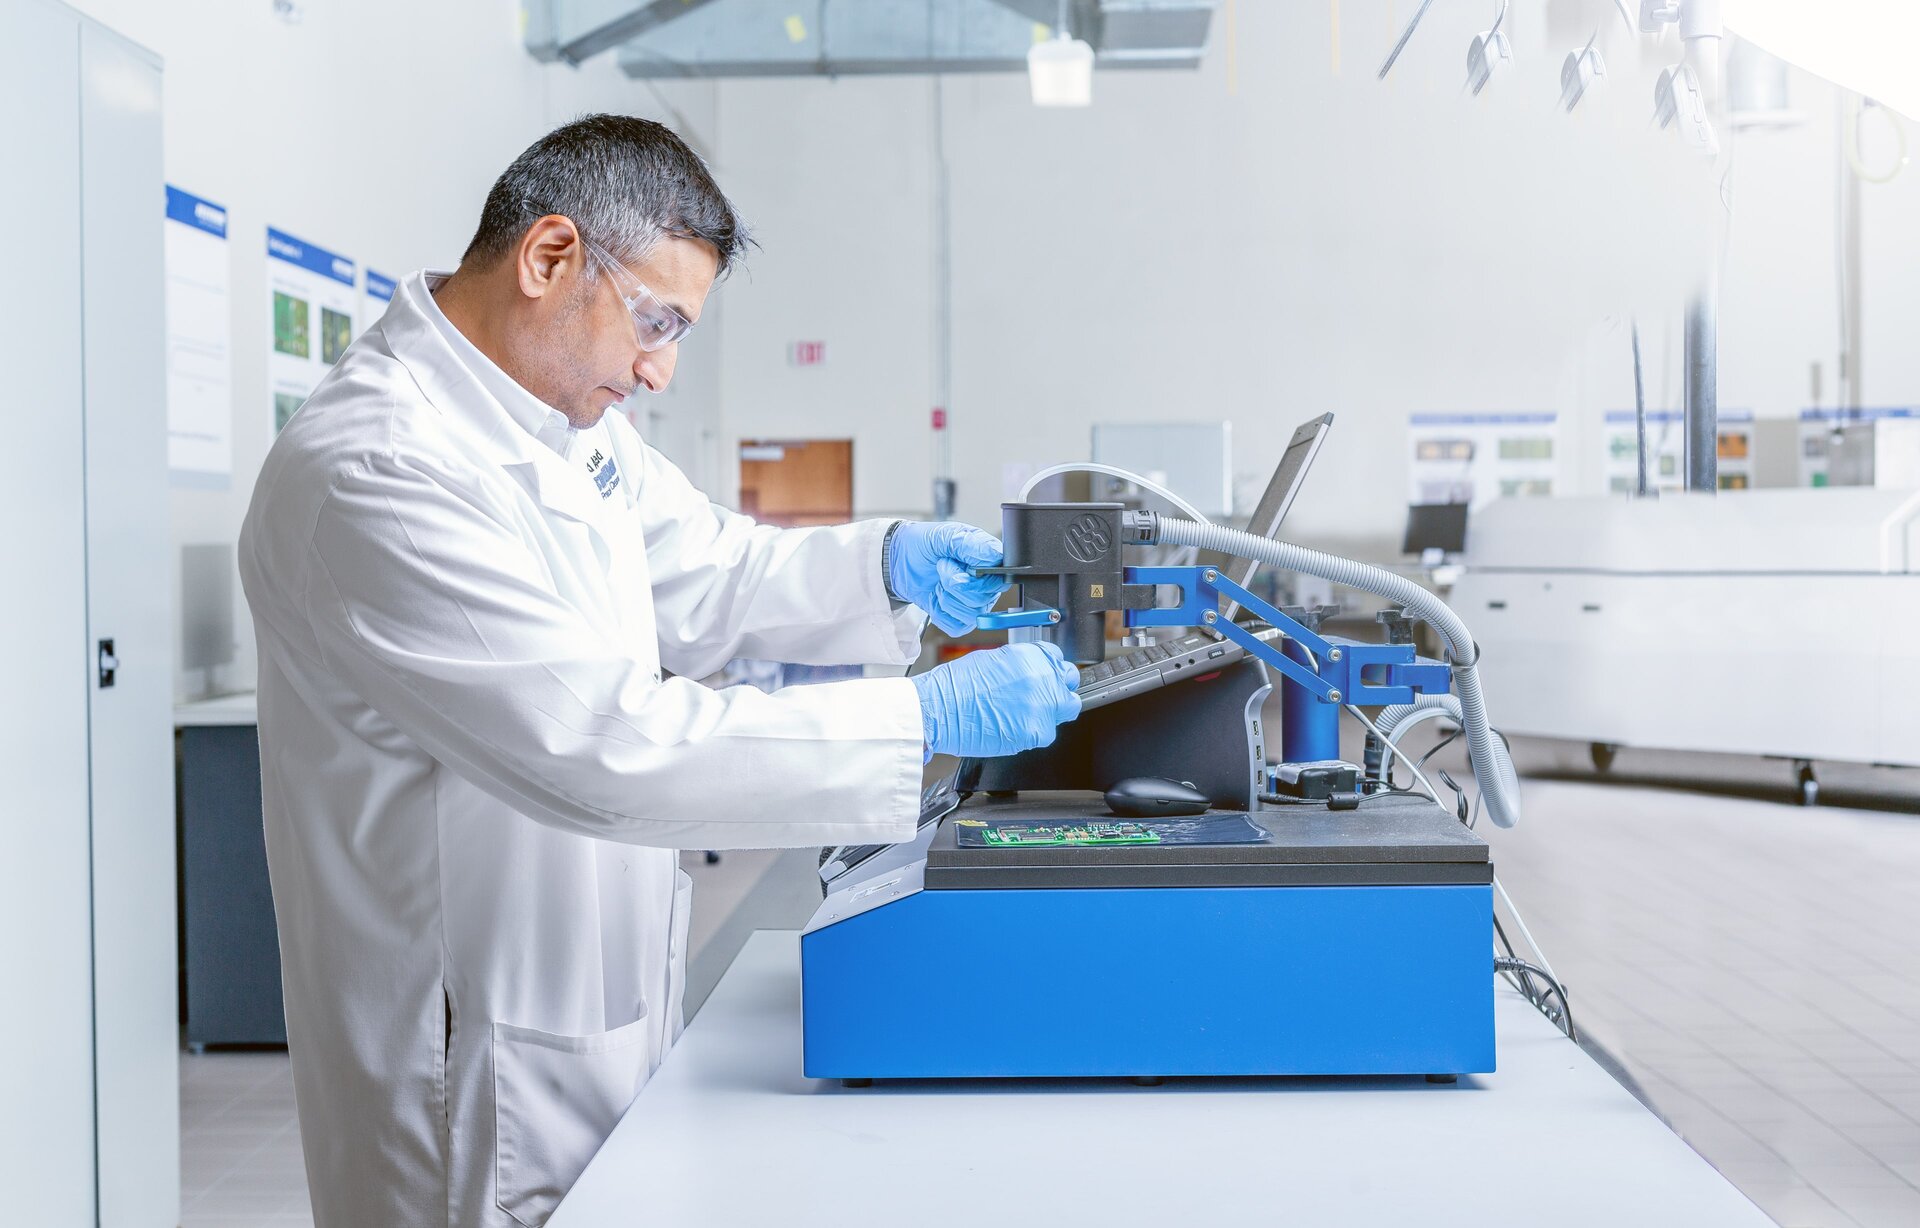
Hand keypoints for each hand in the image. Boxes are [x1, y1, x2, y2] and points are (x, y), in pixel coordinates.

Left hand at [887, 522, 1009, 636]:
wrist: (900, 559)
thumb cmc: (925, 544)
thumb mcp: (946, 535)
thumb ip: (973, 544)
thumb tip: (996, 556)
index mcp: (990, 561)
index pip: (1000, 579)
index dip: (976, 577)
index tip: (955, 563)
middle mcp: (988, 584)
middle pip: (982, 599)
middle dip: (953, 584)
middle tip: (942, 567)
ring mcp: (975, 604)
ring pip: (971, 615)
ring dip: (946, 598)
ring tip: (938, 582)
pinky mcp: (959, 619)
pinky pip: (957, 627)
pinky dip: (940, 613)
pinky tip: (936, 597)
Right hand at [909, 642, 1081, 759]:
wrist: (939, 710)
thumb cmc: (956, 686)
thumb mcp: (993, 660)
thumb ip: (1021, 665)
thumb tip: (1032, 672)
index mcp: (1030, 656)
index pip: (1057, 657)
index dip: (1050, 668)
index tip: (1045, 676)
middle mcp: (1042, 678)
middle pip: (1069, 681)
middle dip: (1057, 688)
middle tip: (1040, 697)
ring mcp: (1042, 706)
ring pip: (1066, 708)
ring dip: (1051, 711)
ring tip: (1025, 714)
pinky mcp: (1038, 731)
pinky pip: (1046, 732)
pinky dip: (1033, 732)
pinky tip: (1013, 727)